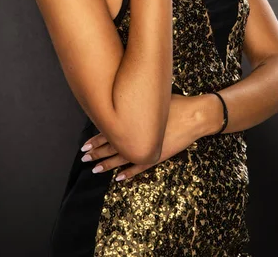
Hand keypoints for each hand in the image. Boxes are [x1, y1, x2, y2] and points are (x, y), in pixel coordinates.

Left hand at [79, 93, 215, 180]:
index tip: (84, 145)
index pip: (109, 133)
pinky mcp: (157, 156)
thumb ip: (134, 103)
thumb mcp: (150, 99)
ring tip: (95, 170)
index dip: (95, 140)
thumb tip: (119, 99)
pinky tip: (119, 179)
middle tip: (84, 158)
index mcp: (134, 122)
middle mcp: (138, 137)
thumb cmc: (173, 104)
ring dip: (107, 165)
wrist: (193, 116)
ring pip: (122, 159)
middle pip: (111, 147)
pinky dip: (129, 174)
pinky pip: (139, 168)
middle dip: (96, 153)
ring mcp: (146, 148)